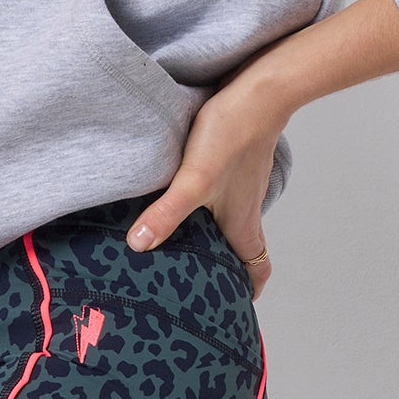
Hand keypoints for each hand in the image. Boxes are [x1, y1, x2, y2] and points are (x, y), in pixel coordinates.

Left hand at [127, 75, 284, 293]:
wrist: (258, 90)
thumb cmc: (233, 135)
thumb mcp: (194, 179)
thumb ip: (167, 213)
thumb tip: (140, 245)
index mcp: (243, 224)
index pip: (257, 270)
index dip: (247, 292)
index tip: (231, 308)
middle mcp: (245, 209)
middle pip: (240, 251)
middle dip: (223, 271)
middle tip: (196, 285)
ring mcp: (240, 186)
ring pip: (229, 223)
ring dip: (213, 238)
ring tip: (180, 247)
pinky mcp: (231, 164)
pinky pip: (221, 196)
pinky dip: (206, 208)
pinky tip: (179, 200)